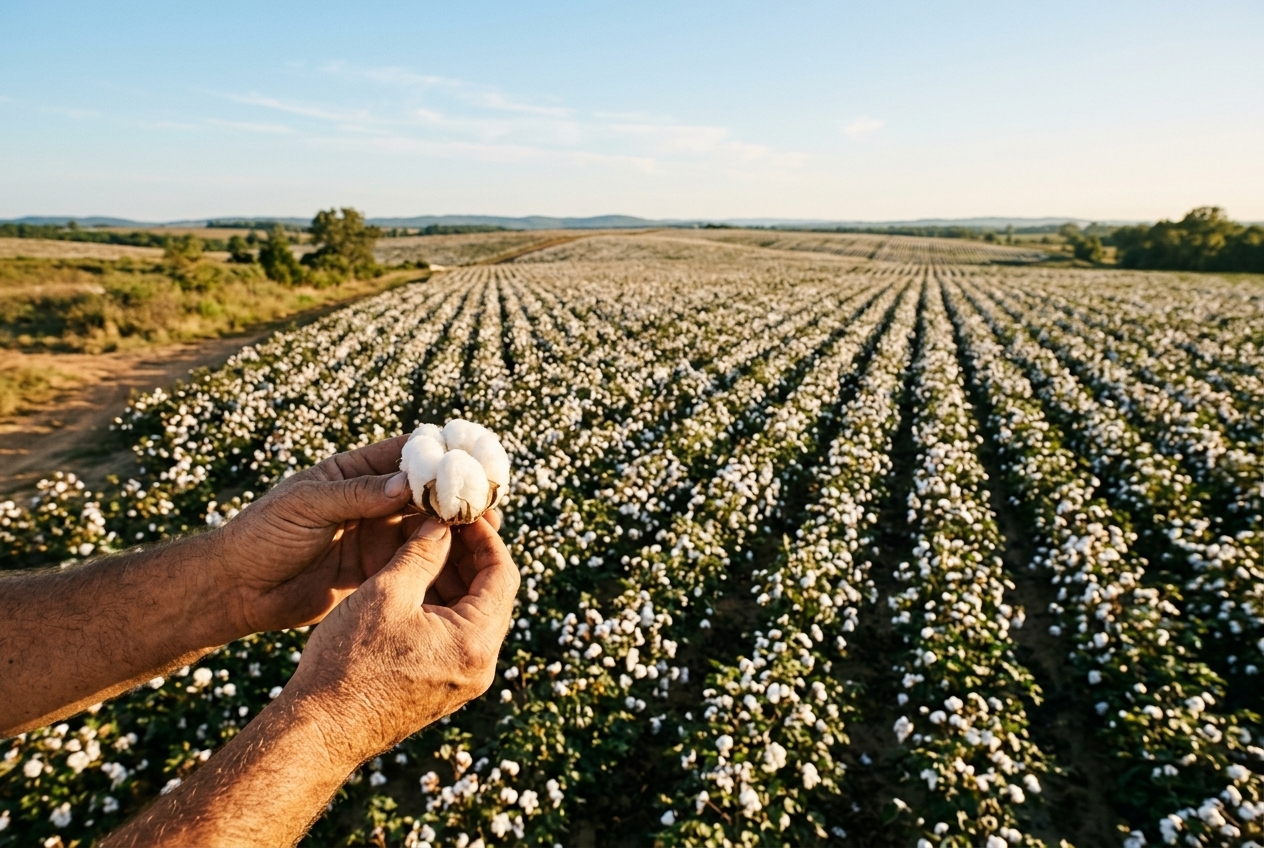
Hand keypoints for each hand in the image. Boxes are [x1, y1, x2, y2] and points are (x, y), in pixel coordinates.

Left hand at [215, 434, 472, 635]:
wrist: (237, 590)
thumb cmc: (262, 535)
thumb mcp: (307, 507)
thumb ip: (357, 496)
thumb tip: (408, 484)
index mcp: (353, 473)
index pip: (405, 456)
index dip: (440, 455)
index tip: (472, 459)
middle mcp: (370, 502)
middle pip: (425, 492)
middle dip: (457, 494)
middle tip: (489, 500)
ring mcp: (375, 536)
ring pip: (426, 528)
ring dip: (454, 527)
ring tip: (487, 530)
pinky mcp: (375, 571)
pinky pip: (414, 562)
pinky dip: (439, 559)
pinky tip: (464, 561)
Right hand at [280, 516, 518, 760]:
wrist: (320, 731)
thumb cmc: (349, 663)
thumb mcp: (387, 593)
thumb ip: (422, 552)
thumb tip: (443, 523)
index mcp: (476, 643)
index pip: (503, 575)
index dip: (487, 537)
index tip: (466, 512)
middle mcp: (480, 666)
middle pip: (492, 595)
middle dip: (470, 555)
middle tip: (447, 522)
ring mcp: (463, 679)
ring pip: (472, 613)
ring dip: (454, 578)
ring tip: (427, 543)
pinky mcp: (443, 686)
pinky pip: (455, 634)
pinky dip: (441, 603)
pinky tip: (416, 578)